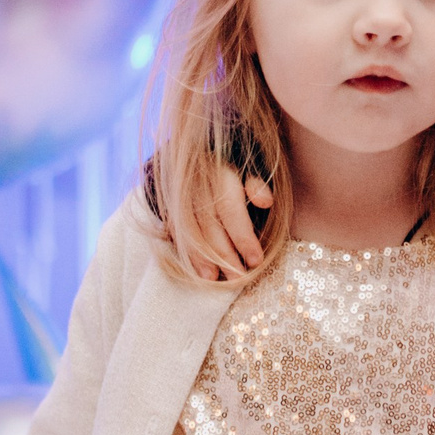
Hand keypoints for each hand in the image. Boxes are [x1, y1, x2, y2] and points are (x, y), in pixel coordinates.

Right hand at [182, 165, 271, 281]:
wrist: (192, 154)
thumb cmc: (230, 168)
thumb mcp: (247, 167)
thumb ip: (256, 184)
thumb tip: (266, 201)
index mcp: (218, 174)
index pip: (230, 209)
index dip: (243, 237)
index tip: (256, 261)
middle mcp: (195, 186)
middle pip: (209, 226)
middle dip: (224, 255)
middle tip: (239, 279)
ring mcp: (178, 196)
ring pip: (189, 232)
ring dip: (202, 259)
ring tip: (214, 279)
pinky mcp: (168, 207)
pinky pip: (175, 233)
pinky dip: (188, 254)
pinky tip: (199, 271)